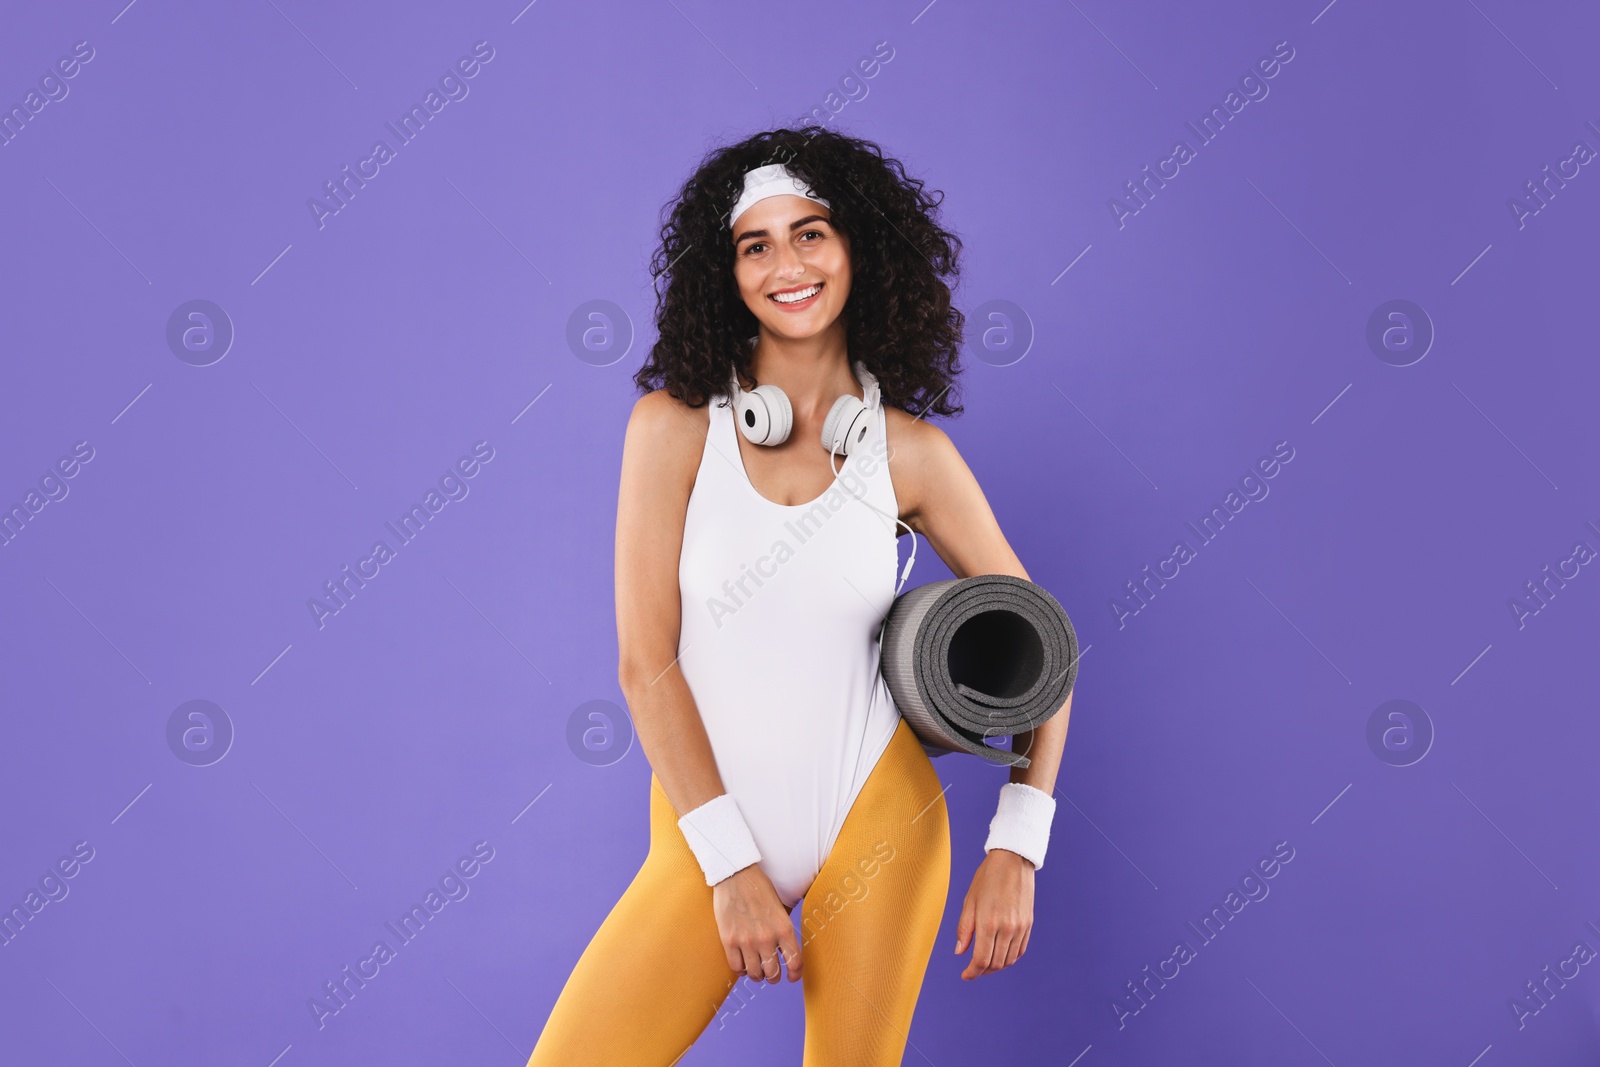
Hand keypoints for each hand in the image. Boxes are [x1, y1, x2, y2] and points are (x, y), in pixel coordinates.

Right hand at [712, 863, 801, 984]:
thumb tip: (786, 951)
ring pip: (755, 974)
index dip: (795, 974)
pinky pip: (736, 968)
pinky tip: (743, 963)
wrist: (735, 874)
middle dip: (773, 976)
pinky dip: (741, 970)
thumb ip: (783, 929)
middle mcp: (767, 937)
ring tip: (756, 970)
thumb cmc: (759, 888)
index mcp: (784, 928)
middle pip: (773, 973)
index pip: (795, 962)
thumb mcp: (780, 907)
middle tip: (771, 973)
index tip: (792, 977)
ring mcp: (747, 940)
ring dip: (757, 975)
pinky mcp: (729, 940)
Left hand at [953, 848, 1034, 979]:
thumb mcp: (969, 901)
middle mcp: (1007, 928)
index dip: (972, 972)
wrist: (1013, 860)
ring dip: (996, 966)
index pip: (981, 960)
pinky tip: (1000, 954)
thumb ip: (964, 929)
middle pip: (996, 963)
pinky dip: (1010, 958)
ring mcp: (1020, 927)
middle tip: (972, 970)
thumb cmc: (987, 878)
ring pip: (1009, 960)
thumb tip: (959, 952)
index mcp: (989, 922)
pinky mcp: (1029, 924)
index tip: (965, 975)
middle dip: (982, 971)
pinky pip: (1020, 950)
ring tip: (985, 963)